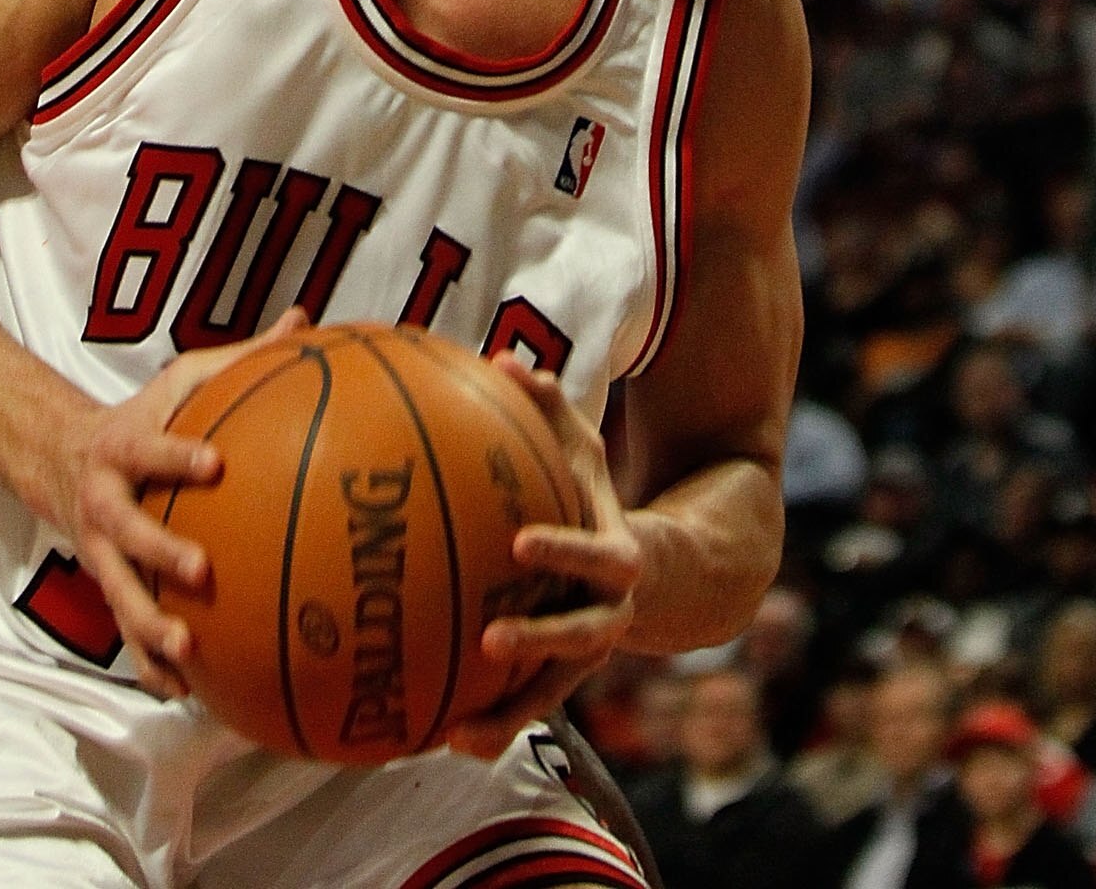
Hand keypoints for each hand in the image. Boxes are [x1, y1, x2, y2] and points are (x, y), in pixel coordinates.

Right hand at [51, 311, 306, 698]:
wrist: (59, 456)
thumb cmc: (144, 415)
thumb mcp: (182, 380)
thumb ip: (242, 357)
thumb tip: (306, 320)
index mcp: (124, 448)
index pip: (149, 450)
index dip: (177, 457)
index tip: (215, 464)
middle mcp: (104, 503)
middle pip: (126, 533)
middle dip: (160, 554)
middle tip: (202, 571)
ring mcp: (100, 552)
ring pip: (119, 594)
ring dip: (148, 625)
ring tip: (187, 648)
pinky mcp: (105, 587)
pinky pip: (124, 634)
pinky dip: (149, 664)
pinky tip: (182, 691)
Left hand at [445, 362, 641, 757]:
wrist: (654, 571)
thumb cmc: (595, 494)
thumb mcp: (583, 448)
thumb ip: (547, 407)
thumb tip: (501, 358)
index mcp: (620, 557)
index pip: (602, 560)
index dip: (566, 553)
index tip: (519, 544)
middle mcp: (608, 614)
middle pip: (583, 638)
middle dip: (538, 640)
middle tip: (488, 638)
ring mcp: (585, 655)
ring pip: (554, 693)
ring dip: (510, 712)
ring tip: (459, 727)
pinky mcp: (559, 680)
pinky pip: (526, 709)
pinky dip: (492, 727)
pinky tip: (441, 736)